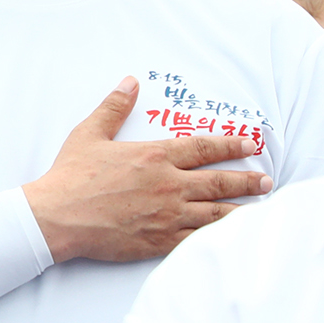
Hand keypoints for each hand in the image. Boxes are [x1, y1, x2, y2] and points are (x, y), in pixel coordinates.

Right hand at [24, 77, 270, 263]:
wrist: (57, 217)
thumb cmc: (71, 176)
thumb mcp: (89, 134)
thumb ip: (113, 107)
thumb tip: (129, 82)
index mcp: (155, 156)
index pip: (205, 148)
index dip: (232, 145)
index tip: (251, 145)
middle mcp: (169, 185)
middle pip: (219, 182)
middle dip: (248, 181)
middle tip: (266, 181)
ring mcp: (167, 215)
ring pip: (216, 213)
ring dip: (241, 209)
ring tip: (260, 208)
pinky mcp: (160, 240)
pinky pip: (198, 239)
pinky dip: (219, 237)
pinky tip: (232, 237)